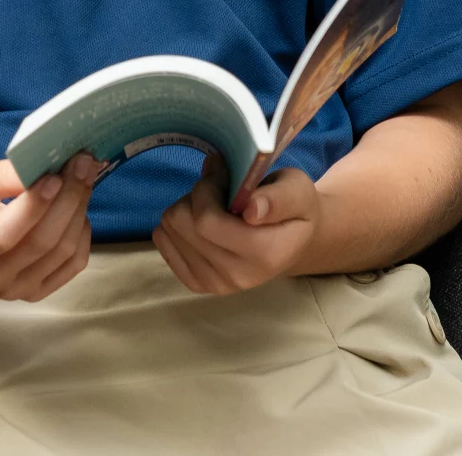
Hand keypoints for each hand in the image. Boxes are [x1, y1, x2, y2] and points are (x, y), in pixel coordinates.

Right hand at [0, 153, 94, 300]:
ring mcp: (13, 290)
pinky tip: (76, 208)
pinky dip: (82, 232)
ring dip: (79, 210)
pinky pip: (73, 264)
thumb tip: (41, 168)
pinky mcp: (35, 292)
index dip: (33, 208)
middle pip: (40, 243)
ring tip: (82, 176)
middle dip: (67, 198)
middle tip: (83, 162)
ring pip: (62, 252)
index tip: (54, 176)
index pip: (2, 235)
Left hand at [153, 160, 319, 296]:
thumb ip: (278, 197)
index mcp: (265, 254)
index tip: (226, 177)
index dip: (209, 188)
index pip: (206, 220)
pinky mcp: (197, 284)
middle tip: (220, 190)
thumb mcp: (297, 191)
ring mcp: (215, 284)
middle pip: (182, 223)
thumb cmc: (295, 211)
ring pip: (169, 229)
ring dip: (187, 209)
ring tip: (215, 208)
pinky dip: (176, 225)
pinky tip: (201, 224)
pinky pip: (163, 243)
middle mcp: (238, 276)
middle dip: (196, 195)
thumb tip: (251, 209)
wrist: (293, 244)